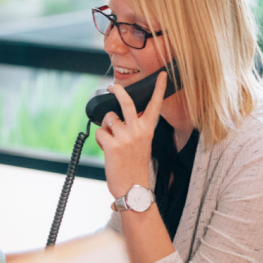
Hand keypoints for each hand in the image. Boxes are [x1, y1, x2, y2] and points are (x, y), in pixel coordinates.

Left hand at [95, 72, 166, 197]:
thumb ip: (135, 128)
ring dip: (106, 126)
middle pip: (126, 102)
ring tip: (112, 139)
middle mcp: (138, 130)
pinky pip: (100, 132)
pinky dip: (100, 138)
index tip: (161, 75)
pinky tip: (107, 148)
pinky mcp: (113, 144)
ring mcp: (126, 137)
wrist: (133, 188)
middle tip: (112, 86)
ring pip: (109, 117)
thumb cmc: (135, 166)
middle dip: (117, 90)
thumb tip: (117, 117)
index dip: (159, 88)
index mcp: (148, 129)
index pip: (155, 105)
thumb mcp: (142, 144)